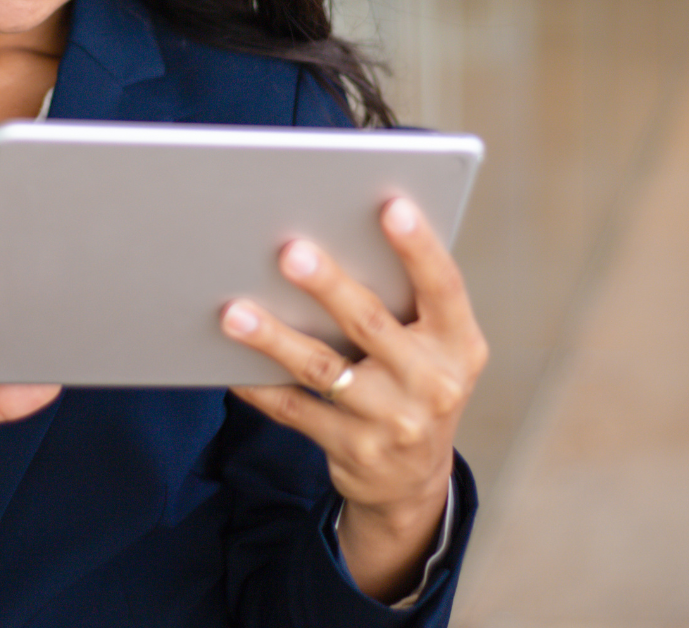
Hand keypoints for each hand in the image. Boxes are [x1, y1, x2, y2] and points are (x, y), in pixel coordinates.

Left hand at [220, 197, 486, 602]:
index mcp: (459, 344)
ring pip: (322, 368)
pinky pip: (294, 410)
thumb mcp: (437, 350)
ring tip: (234, 312)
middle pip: (372, 324)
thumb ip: (409, 304)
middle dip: (328, 285)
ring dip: (274, 338)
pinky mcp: (353, 449)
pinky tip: (230, 363)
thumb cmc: (418, 387)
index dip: (419, 246)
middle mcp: (432, 383)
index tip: (392, 206)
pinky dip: (259, 385)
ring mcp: (392, 421)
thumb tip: (343, 238)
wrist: (415, 481)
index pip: (444, 287)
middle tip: (289, 252)